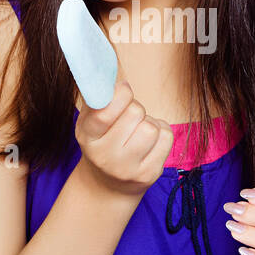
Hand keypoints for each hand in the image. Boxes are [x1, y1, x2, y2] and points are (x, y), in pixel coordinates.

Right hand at [73, 80, 173, 196]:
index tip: (123, 90)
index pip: (105, 112)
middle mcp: (105, 157)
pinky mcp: (149, 174)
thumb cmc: (101, 141)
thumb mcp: (89, 121)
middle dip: (135, 109)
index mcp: (87, 138)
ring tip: (138, 130)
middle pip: (134, 114)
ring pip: (151, 127)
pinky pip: (166, 137)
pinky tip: (149, 141)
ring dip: (149, 122)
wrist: (108, 184)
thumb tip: (107, 69)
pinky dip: (161, 132)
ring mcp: (128, 169)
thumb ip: (97, 97)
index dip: (120, 94)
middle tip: (128, 118)